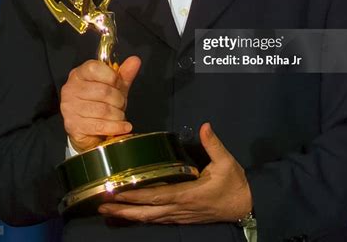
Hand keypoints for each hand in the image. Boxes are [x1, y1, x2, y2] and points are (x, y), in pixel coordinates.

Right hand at [60, 55, 140, 151]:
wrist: (88, 130)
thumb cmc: (100, 103)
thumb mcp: (114, 87)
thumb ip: (124, 74)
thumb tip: (135, 61)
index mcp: (79, 74)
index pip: (95, 68)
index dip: (112, 77)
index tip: (119, 85)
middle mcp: (71, 89)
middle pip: (103, 91)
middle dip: (119, 99)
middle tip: (121, 104)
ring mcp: (70, 108)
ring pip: (103, 110)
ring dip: (118, 114)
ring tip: (119, 115)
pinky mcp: (74, 126)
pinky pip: (100, 125)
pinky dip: (116, 126)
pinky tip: (124, 126)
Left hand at [98, 122, 252, 223]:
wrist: (245, 206)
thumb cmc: (234, 184)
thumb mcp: (226, 162)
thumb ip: (213, 144)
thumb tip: (205, 126)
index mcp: (188, 194)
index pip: (157, 196)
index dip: (136, 195)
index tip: (118, 191)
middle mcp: (180, 207)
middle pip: (147, 212)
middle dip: (123, 208)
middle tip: (101, 203)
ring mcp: (179, 215)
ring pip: (149, 219)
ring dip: (128, 214)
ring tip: (107, 210)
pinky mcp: (181, 217)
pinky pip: (156, 219)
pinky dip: (140, 217)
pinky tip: (129, 214)